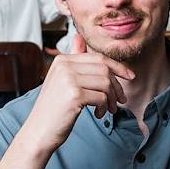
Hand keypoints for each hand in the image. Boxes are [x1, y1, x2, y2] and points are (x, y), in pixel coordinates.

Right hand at [17, 32, 134, 156]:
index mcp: (62, 60)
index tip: (130, 77)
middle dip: (116, 86)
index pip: (98, 58)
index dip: (117, 67)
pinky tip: (97, 114)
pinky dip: (104, 107)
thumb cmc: (53, 108)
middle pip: (104, 70)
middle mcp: (64, 66)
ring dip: (112, 99)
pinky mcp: (74, 95)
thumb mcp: (62, 80)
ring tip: (108, 109)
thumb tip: (79, 37)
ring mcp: (69, 79)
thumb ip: (73, 59)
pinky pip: (102, 97)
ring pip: (106, 83)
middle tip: (119, 101)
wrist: (38, 131)